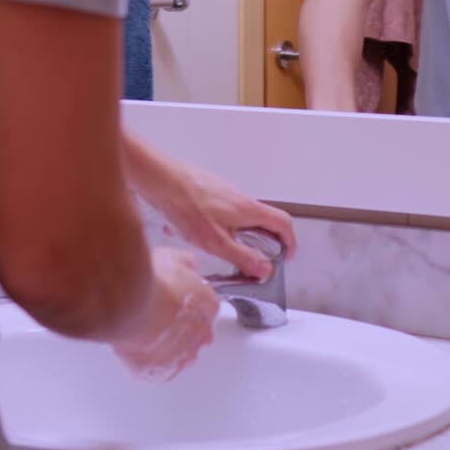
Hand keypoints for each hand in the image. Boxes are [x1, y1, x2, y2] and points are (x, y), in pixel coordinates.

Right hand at [114, 247, 218, 381]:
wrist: (130, 304)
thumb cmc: (152, 281)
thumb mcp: (173, 258)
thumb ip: (185, 263)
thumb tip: (189, 264)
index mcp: (209, 306)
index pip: (207, 307)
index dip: (191, 303)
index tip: (177, 299)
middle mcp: (201, 335)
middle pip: (198, 334)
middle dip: (184, 327)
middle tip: (162, 316)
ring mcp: (181, 356)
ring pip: (180, 355)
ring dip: (168, 346)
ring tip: (147, 332)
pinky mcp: (158, 371)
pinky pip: (157, 369)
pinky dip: (148, 360)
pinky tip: (136, 347)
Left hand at [123, 134, 296, 278]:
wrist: (160, 179)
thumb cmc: (185, 207)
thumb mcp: (215, 242)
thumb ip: (242, 257)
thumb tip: (265, 270)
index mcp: (248, 209)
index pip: (283, 223)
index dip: (290, 241)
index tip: (285, 257)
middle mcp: (240, 196)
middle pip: (263, 219)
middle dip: (262, 242)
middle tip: (251, 260)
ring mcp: (225, 190)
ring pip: (241, 215)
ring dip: (237, 233)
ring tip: (216, 247)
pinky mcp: (209, 188)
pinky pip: (222, 209)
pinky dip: (218, 223)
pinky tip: (194, 231)